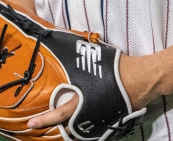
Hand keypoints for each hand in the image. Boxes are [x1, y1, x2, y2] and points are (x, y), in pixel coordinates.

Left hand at [26, 53, 162, 128]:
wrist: (142, 79)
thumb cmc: (118, 68)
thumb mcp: (96, 59)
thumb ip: (82, 58)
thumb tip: (69, 42)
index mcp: (83, 99)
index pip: (59, 113)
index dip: (44, 119)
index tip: (31, 123)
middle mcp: (89, 113)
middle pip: (67, 127)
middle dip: (54, 127)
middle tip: (41, 126)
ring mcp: (99, 120)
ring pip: (80, 130)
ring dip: (70, 129)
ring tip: (60, 128)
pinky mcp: (110, 121)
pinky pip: (94, 127)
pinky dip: (86, 126)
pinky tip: (82, 124)